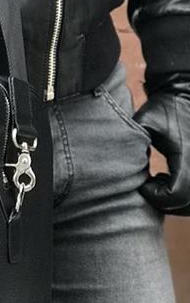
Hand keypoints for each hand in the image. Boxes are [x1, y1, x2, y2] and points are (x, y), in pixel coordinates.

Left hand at [135, 89, 189, 215]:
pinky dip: (185, 196)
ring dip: (176, 200)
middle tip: (149, 185)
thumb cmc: (165, 109)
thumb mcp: (145, 122)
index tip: (144, 183)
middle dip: (165, 201)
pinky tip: (171, 178)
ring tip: (160, 181)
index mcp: (188, 156)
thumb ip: (133, 142)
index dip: (156, 196)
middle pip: (186, 205)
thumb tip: (120, 166)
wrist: (187, 96)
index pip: (177, 195)